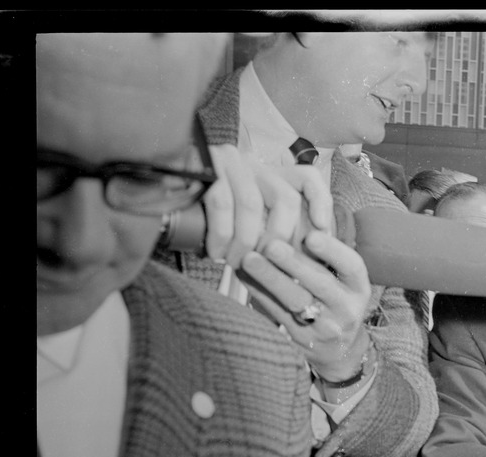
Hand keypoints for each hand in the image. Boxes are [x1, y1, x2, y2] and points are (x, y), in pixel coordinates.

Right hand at [200, 144, 334, 265]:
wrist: (163, 185)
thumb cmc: (213, 213)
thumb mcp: (249, 219)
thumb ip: (272, 229)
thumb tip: (303, 261)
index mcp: (272, 174)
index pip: (308, 177)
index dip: (321, 202)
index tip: (322, 230)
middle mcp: (256, 164)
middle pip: (285, 198)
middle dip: (278, 239)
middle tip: (268, 265)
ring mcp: (232, 162)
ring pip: (251, 203)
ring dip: (246, 241)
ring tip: (236, 263)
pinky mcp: (206, 167)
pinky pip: (220, 203)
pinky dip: (221, 234)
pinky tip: (217, 253)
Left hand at [239, 231, 373, 383]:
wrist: (338, 350)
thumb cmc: (334, 301)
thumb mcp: (341, 281)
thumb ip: (324, 258)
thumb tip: (292, 220)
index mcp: (359, 288)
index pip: (352, 267)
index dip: (333, 251)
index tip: (312, 235)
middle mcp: (347, 309)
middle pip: (320, 284)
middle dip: (293, 263)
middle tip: (270, 244)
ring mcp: (325, 328)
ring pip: (296, 301)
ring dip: (270, 278)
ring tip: (249, 259)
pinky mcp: (302, 341)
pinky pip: (278, 314)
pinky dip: (259, 293)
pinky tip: (243, 276)